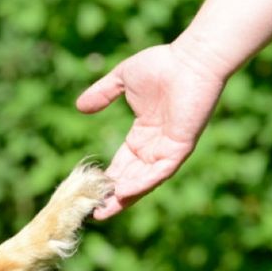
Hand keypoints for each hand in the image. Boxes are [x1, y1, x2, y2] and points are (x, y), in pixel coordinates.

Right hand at [76, 43, 225, 219]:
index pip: (123, 163)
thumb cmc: (162, 64)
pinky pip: (160, 172)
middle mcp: (156, 146)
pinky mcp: (181, 147)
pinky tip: (123, 192)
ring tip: (105, 211)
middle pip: (131, 178)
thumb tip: (80, 107)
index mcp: (143, 134)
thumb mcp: (122, 80)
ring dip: (125, 196)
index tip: (90, 190)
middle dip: (113, 195)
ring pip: (144, 180)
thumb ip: (102, 94)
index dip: (107, 178)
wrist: (191, 59)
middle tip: (94, 211)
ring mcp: (169, 149)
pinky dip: (142, 183)